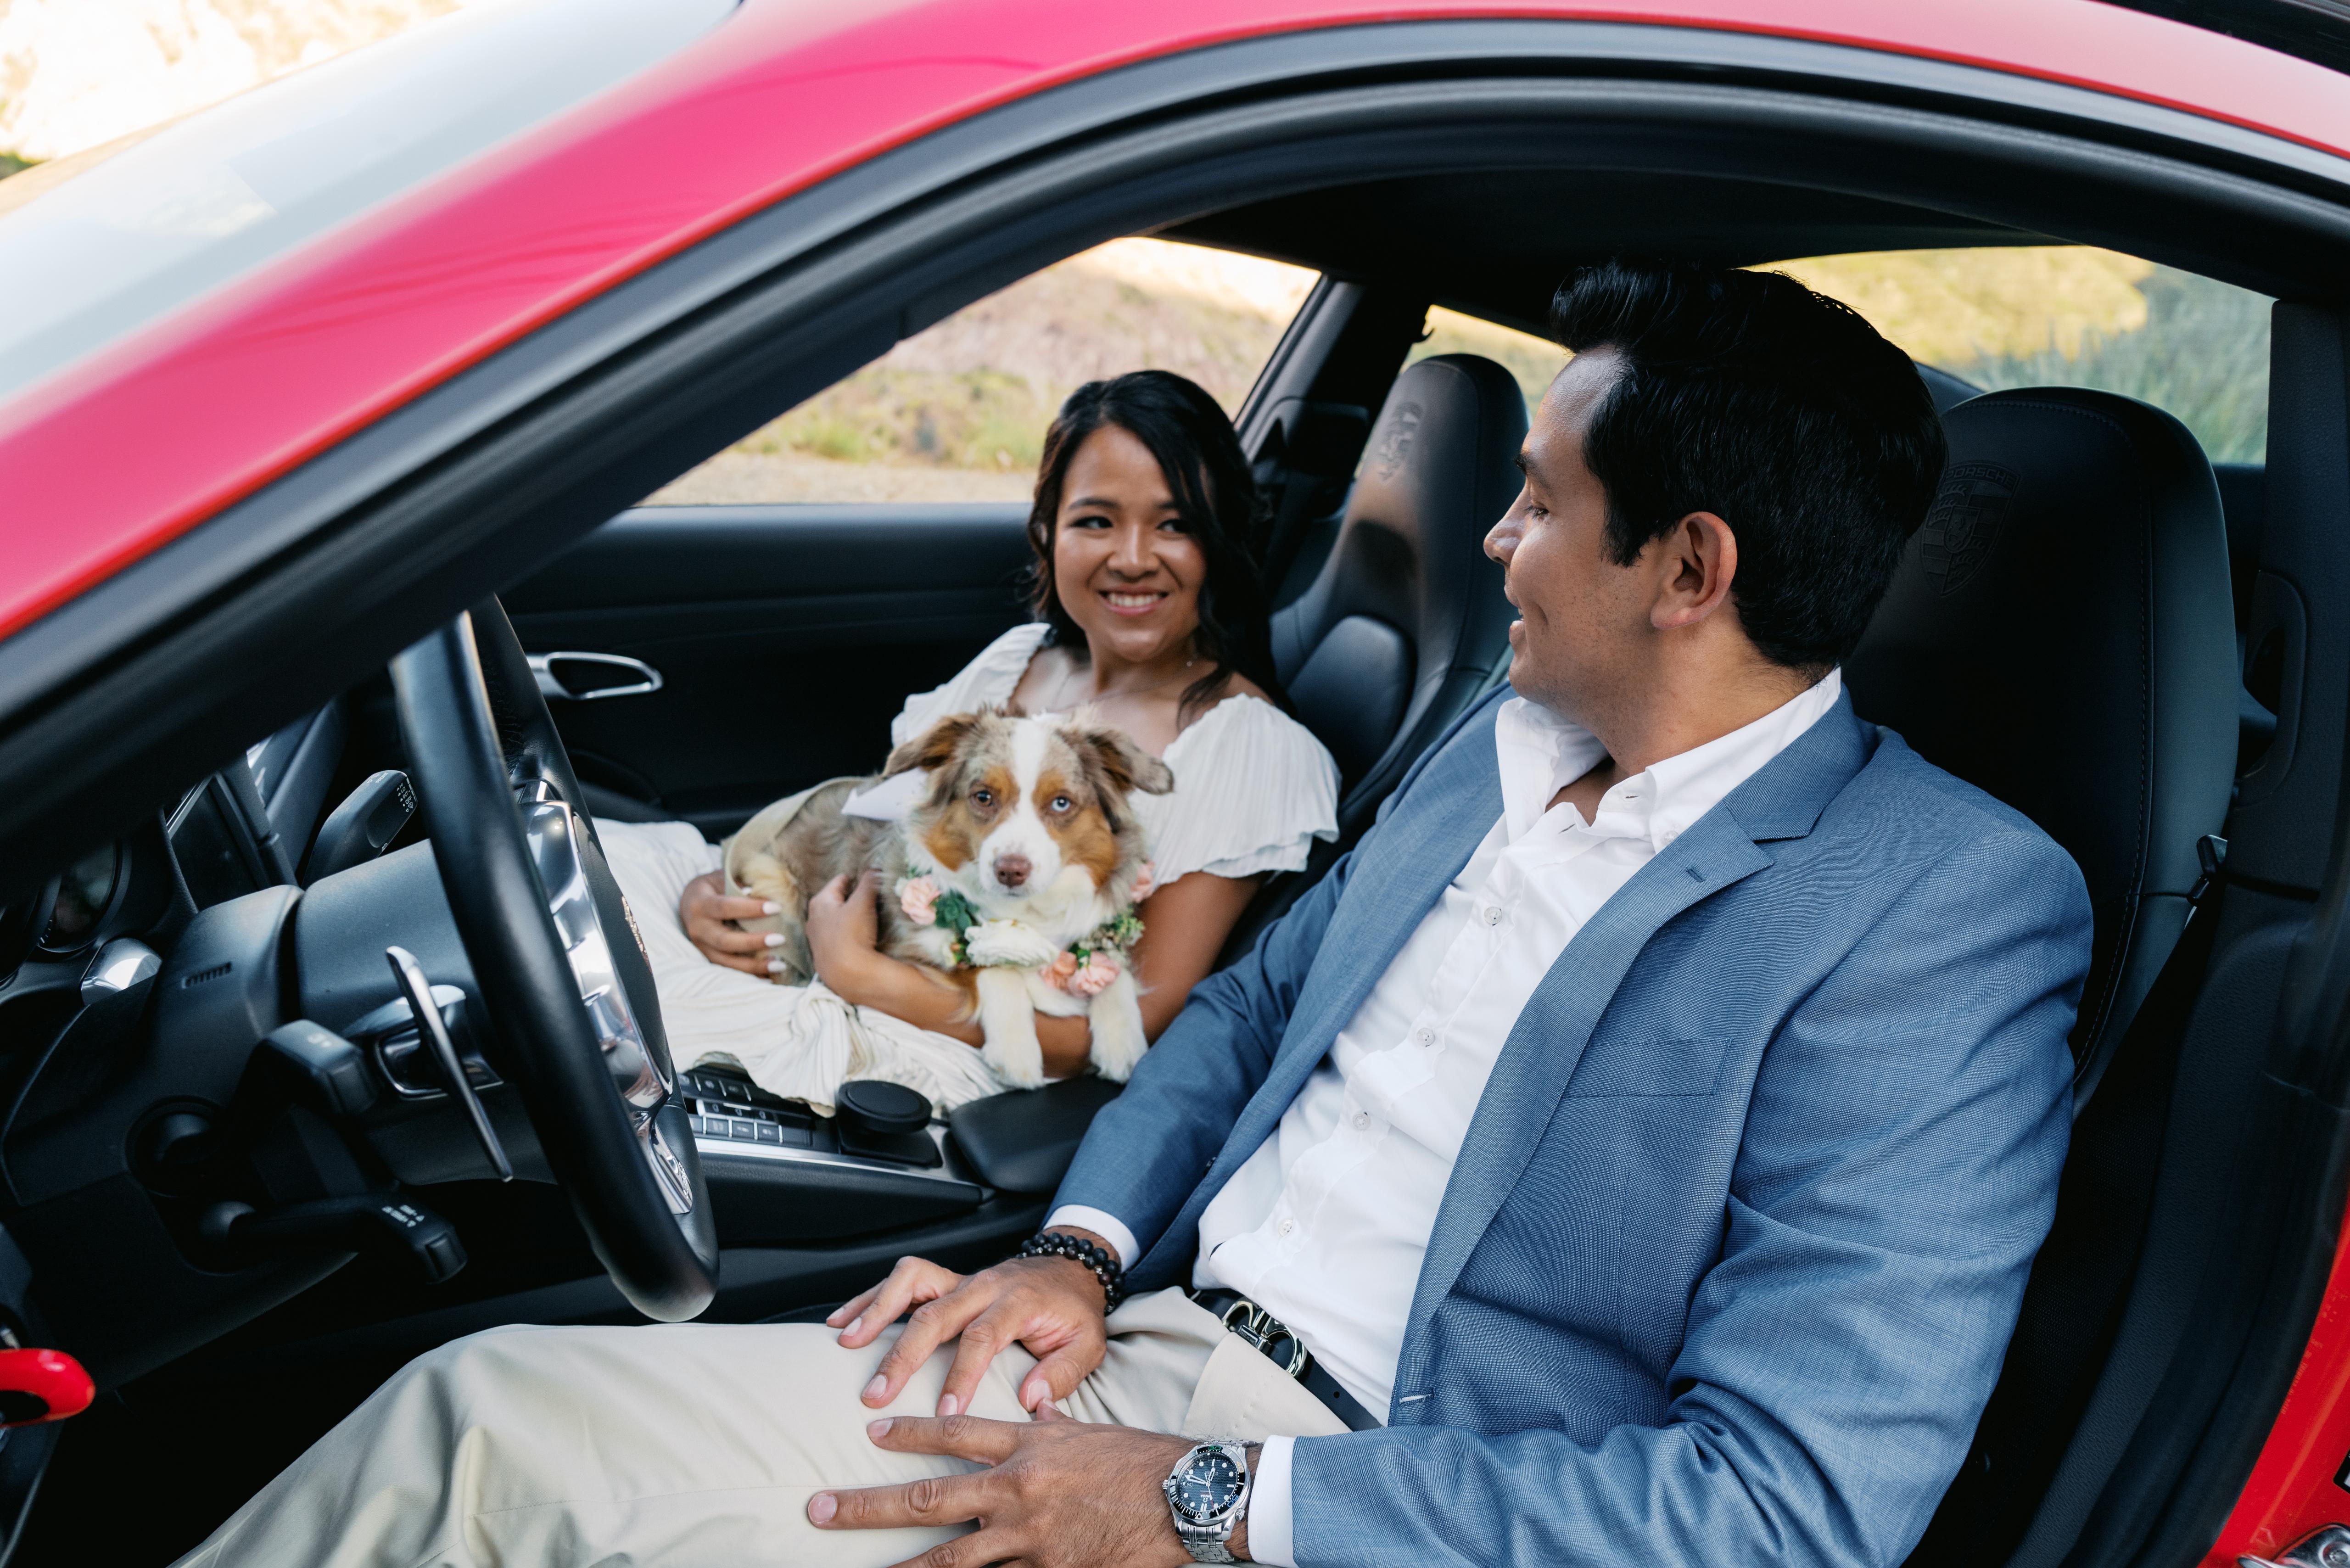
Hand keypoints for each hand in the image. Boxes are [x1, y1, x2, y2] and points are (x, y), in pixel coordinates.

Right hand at [678, 870, 782, 974]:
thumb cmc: (715, 887)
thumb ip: (743, 885)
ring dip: (754, 965)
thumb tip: (773, 893)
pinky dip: (749, 975)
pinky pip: (728, 970)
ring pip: (726, 961)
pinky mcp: (708, 958)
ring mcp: (701, 947)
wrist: (690, 902)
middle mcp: (697, 928)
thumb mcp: (724, 879)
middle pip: (724, 940)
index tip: (777, 908)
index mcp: (700, 904)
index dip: (750, 908)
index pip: (725, 907)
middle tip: (780, 939)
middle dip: (753, 942)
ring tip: (780, 965)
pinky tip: (769, 977)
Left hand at [807, 869, 882, 995]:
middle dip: (851, 897)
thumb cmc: (852, 934)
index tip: (868, 878)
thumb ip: (869, 882)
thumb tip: (875, 868)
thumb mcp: (863, 903)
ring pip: (834, 919)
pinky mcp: (823, 954)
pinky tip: (857, 937)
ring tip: (865, 917)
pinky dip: (845, 932)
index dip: (855, 878)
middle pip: (835, 900)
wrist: (846, 974)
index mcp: (820, 901)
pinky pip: (836, 935)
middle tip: (869, 897)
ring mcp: (816, 938)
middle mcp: (813, 918)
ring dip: (847, 916)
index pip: (839, 881)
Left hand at [809, 1412, 1205, 1567]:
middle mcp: (1016, 1490)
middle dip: (866, 1507)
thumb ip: (1051, 1423)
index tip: (871, 1430)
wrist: (1183, 1499)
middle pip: (926, 1499)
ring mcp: (1027, 1539)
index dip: (908, 1432)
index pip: (954, 1434)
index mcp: (1026, 1447)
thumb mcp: (1088, 1431)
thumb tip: (1033, 1408)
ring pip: (948, 1560)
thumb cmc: (1140, 1461)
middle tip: (817, 1509)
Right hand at [826, 1242, 1113, 1416]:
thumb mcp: (1088, 1344)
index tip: (945, 1413)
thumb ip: (1062, 1372)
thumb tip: (1031, 1401)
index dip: (962, 1374)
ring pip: (910, 1282)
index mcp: (1018, 1301)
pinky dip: (868, 1298)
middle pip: (935, 1312)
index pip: (983, 1336)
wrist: (1072, 1269)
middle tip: (877, 1394)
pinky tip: (841, 1322)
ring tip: (846, 1345)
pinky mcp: (944, 1279)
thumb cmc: (1075, 1313)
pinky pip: (901, 1281)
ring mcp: (960, 1278)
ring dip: (874, 1311)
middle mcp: (983, 1284)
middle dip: (902, 1353)